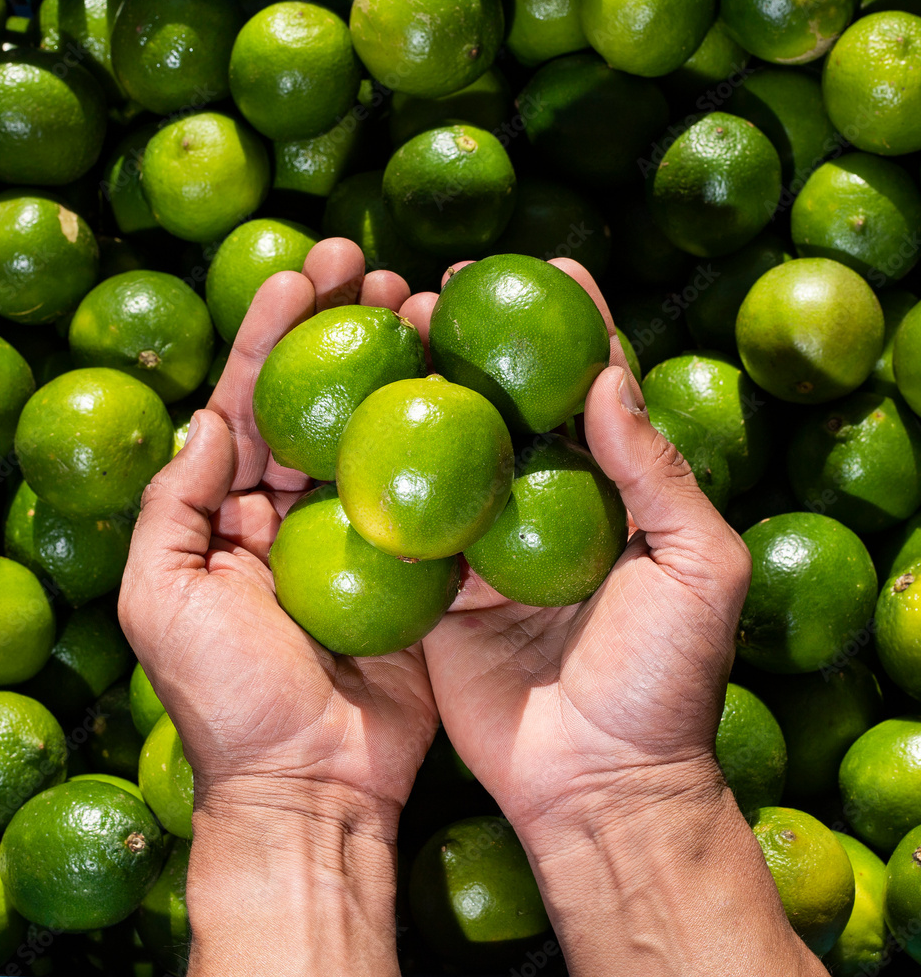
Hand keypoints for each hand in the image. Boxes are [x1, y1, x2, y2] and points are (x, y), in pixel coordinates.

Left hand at [118, 239, 436, 976]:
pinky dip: (442, 437)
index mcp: (229, 513)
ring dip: (395, 364)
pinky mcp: (411, 563)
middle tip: (373, 265)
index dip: (270, 332)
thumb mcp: (163, 602)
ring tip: (421, 302)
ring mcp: (357, 533)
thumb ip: (172, 507)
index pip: (247, 401)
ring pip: (374, 431)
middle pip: (315, 400)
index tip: (303, 270)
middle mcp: (291, 511)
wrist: (313, 784)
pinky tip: (465, 385)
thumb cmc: (229, 700)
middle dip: (338, 327)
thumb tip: (206, 420)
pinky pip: (425, 490)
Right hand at [401, 259, 825, 976]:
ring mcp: (485, 546)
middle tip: (440, 285)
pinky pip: (405, 521)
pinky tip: (347, 415)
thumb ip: (655, 475)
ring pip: (448, 451)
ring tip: (386, 325)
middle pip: (507, 405)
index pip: (596, 389)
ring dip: (420, 388)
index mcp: (614, 496)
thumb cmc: (664, 681)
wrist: (594, 784)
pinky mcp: (437, 588)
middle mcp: (545, 510)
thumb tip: (607, 377)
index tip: (545, 261)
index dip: (576, 321)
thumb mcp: (696, 571)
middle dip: (477, 340)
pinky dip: (380, 470)